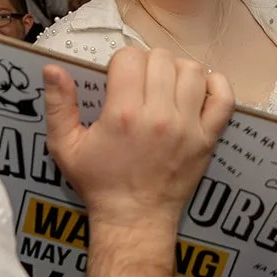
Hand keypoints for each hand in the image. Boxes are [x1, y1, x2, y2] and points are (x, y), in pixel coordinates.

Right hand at [44, 47, 233, 226]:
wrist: (134, 218)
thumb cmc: (99, 183)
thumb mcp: (65, 146)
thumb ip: (58, 105)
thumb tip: (52, 68)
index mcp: (123, 115)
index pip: (129, 58)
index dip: (121, 63)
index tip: (118, 80)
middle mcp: (158, 117)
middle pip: (161, 59)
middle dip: (147, 64)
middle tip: (140, 84)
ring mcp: (187, 127)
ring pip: (192, 70)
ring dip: (177, 71)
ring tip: (165, 87)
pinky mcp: (207, 138)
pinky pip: (224, 98)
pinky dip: (216, 85)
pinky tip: (198, 89)